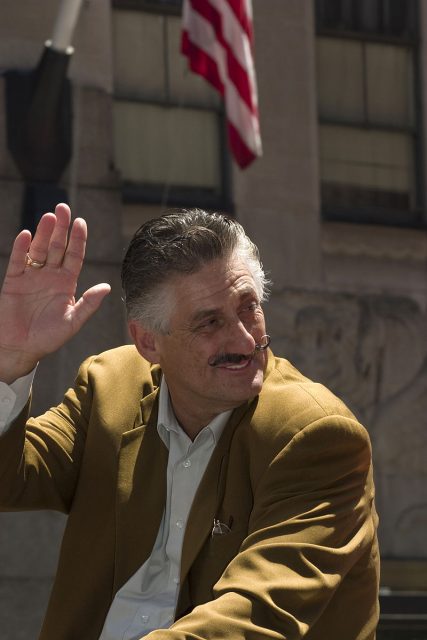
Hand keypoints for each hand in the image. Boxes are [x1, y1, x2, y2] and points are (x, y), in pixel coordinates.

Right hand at [0, 203, 110, 382]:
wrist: (20, 348)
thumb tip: (106, 287)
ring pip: (38, 249)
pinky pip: (18, 261)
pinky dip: (21, 248)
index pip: (74, 256)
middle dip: (60, 228)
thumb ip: (88, 304)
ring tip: (48, 216)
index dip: (78, 239)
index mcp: (66, 283)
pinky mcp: (14, 280)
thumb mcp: (72, 322)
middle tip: (63, 208)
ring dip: (43, 232)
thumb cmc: (48, 337)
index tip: (80, 222)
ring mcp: (32, 276)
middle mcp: (50, 275)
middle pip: (57, 247)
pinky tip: (26, 234)